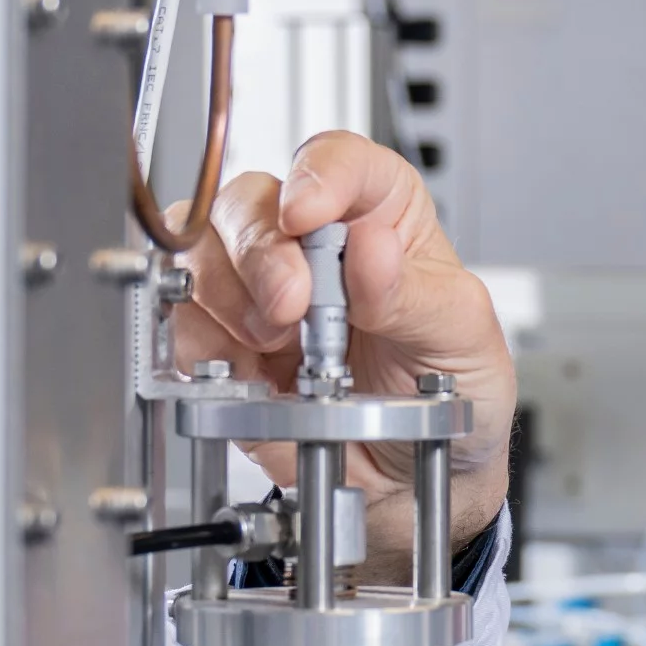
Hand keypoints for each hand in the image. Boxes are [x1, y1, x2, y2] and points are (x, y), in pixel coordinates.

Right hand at [176, 131, 515, 577]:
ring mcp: (259, 294)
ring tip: (279, 344)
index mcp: (380, 216)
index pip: (338, 161)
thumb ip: (417, 296)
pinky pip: (181, 323)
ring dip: (230, 298)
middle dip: (260, 251)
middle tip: (291, 305)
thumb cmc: (449, 393)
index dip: (316, 176)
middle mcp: (311, 245)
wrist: (413, 484)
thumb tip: (373, 248)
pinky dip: (202, 344)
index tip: (309, 214)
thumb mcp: (463, 339)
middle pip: (249, 200)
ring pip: (200, 252)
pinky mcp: (225, 347)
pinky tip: (247, 368)